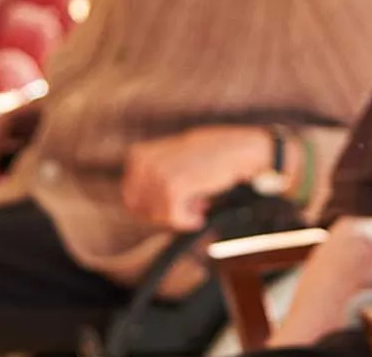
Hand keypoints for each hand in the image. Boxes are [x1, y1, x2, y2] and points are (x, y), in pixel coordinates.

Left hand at [121, 126, 272, 230]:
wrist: (241, 150)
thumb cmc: (211, 157)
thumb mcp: (175, 159)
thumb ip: (156, 178)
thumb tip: (144, 209)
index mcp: (140, 155)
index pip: (130, 198)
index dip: (152, 209)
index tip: (175, 206)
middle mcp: (145, 162)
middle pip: (140, 209)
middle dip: (164, 213)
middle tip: (189, 207)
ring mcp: (158, 173)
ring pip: (157, 215)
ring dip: (180, 216)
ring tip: (200, 205)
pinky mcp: (175, 185)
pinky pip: (172, 217)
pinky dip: (187, 221)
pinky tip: (200, 216)